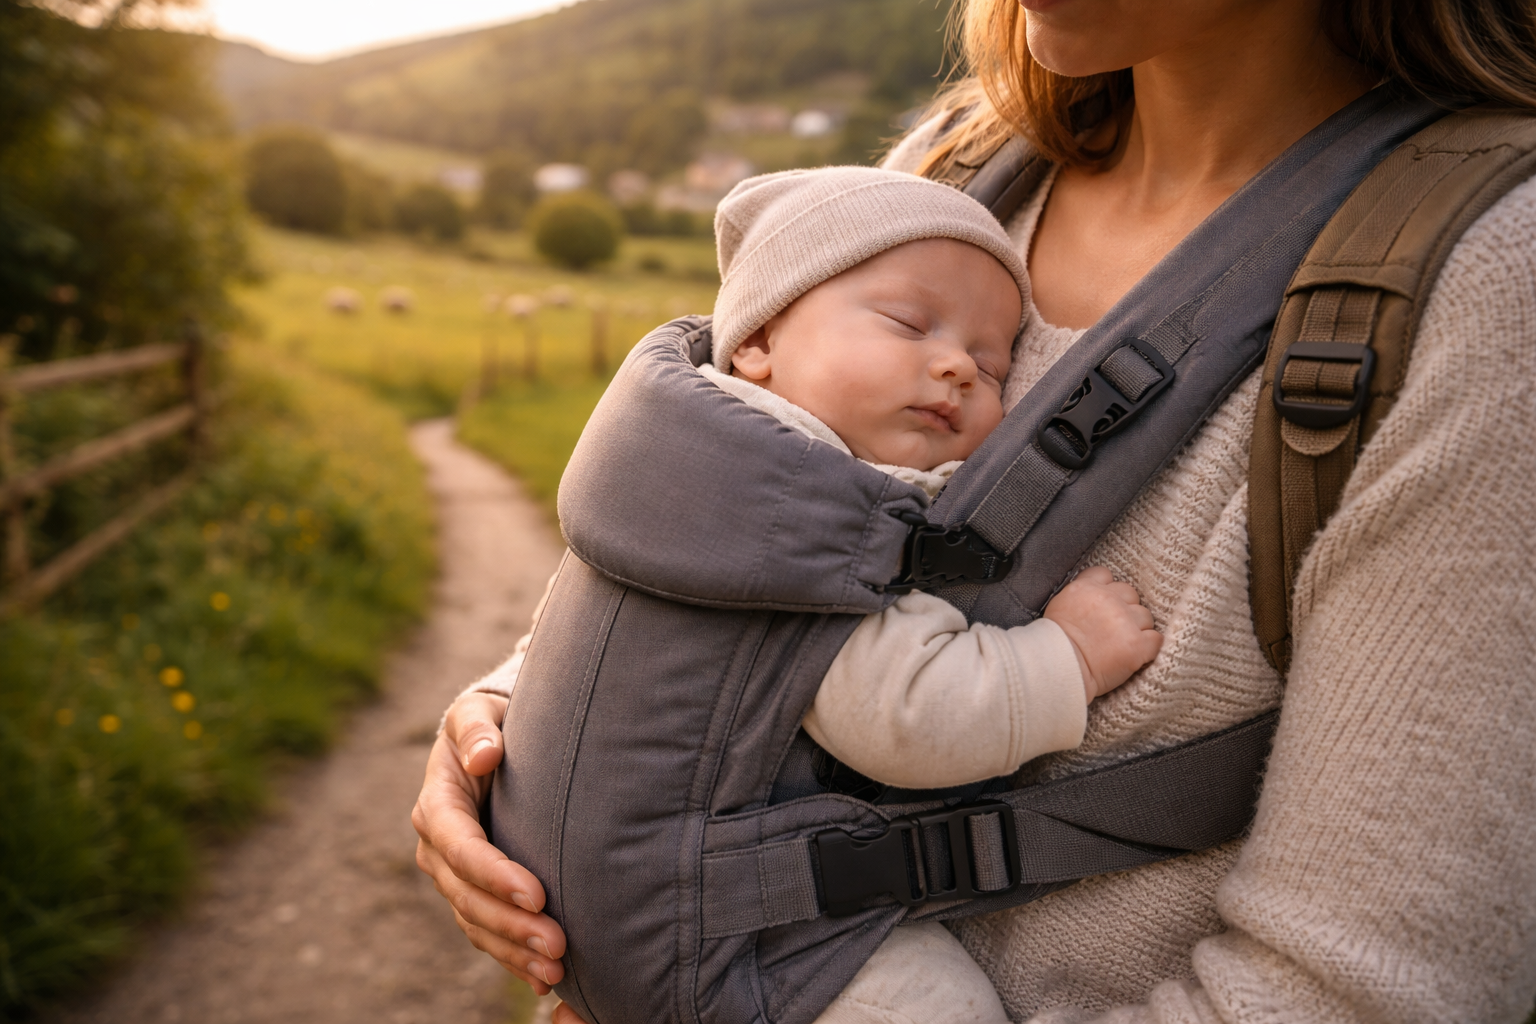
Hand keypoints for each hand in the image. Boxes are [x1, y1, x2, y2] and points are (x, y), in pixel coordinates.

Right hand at [412, 692, 568, 992]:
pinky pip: (487, 932)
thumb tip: (484, 755)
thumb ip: (478, 730)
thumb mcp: (480, 712)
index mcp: (438, 805)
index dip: (495, 875)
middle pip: (469, 897)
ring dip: (514, 951)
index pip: (462, 848)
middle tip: (558, 945)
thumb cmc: (492, 722)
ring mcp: (453, 876)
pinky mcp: (473, 893)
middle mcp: (438, 848)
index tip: (536, 894)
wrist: (491, 742)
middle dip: (512, 925)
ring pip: (477, 923)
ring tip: (556, 970)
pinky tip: (542, 980)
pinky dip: (512, 957)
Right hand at [1043, 566, 1162, 700]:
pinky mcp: (1137, 644)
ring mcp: (1125, 621)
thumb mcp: (1059, 606)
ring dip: (1138, 629)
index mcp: (1087, 588)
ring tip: (1121, 645)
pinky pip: (1155, 639)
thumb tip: (1093, 599)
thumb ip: (1080, 596)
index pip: (1106, 575)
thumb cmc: (1054, 644)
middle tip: (1114, 629)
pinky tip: (1137, 655)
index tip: (1103, 605)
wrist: (1058, 668)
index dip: (1108, 590)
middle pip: (1131, 594)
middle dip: (1125, 609)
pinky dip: (1149, 647)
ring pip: (1145, 617)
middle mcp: (1108, 599)